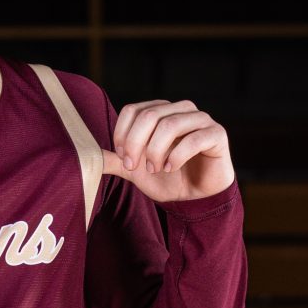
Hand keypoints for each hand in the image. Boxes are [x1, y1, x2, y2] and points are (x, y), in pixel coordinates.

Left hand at [102, 99, 234, 202]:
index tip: (124, 160)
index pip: (132, 110)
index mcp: (160, 111)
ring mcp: (200, 120)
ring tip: (155, 169)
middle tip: (134, 166)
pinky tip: (172, 168)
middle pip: (149, 115)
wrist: (196, 198)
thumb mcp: (136, 171)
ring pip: (170, 124)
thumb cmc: (168, 180)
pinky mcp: (216, 134)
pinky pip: (194, 139)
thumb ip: (116, 160)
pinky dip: (177, 156)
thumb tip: (90, 157)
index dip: (123, 135)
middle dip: (136, 144)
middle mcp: (180, 109)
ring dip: (156, 150)